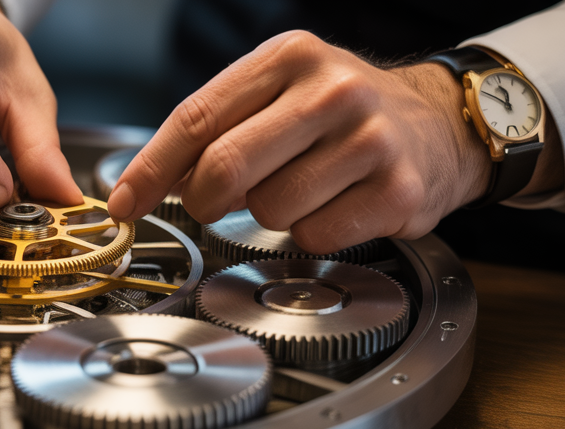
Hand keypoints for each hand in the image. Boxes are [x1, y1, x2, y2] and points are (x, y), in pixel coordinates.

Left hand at [108, 31, 511, 253]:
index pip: (198, 117)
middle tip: (212, 203)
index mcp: (290, 57)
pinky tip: (335, 205)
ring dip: (269, 213)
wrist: (438, 126)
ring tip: (302, 187)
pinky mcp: (397, 191)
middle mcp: (333, 91)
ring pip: (268, 209)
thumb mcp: (279, 92)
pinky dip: (311, 233)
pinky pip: (314, 235)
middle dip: (204, 199)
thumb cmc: (341, 115)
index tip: (125, 202)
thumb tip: (143, 182)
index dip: (151, 168)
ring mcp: (369, 141)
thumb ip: (216, 127)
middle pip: (226, 167)